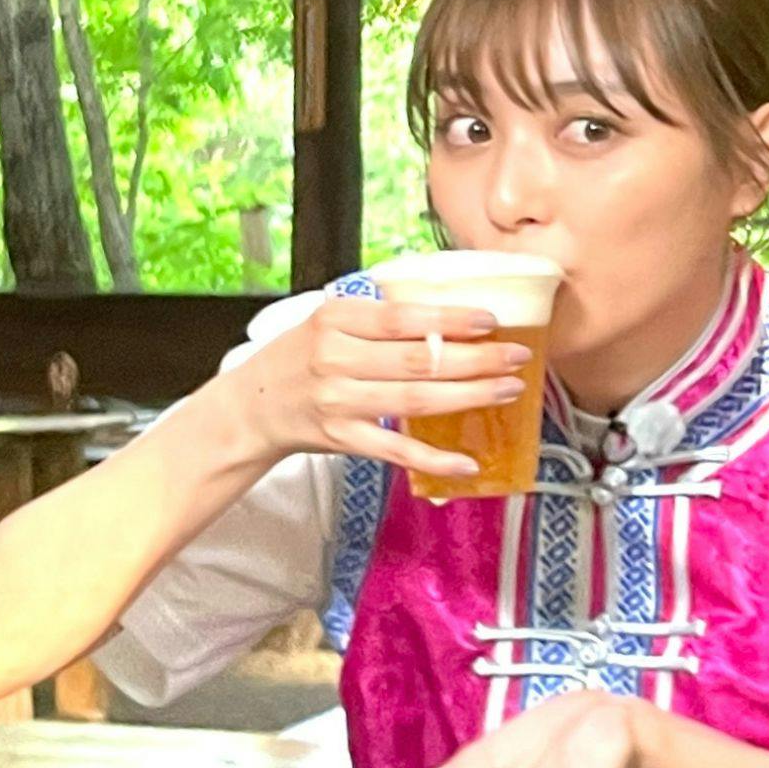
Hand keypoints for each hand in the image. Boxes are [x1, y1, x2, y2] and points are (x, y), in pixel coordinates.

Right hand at [214, 296, 531, 482]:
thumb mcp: (331, 319)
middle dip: (476, 360)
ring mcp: (339, 402)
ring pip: (415, 401)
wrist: (251, 405)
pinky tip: (468, 461)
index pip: (401, 318)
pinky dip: (433, 459)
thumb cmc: (302, 355)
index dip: (449, 319)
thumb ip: (382, 312)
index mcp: (335, 319)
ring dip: (469, 397)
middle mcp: (335, 360)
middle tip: (517, 357)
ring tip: (509, 389)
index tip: (490, 321)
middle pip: (417, 360)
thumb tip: (451, 306)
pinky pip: (395, 451)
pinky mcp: (342, 439)